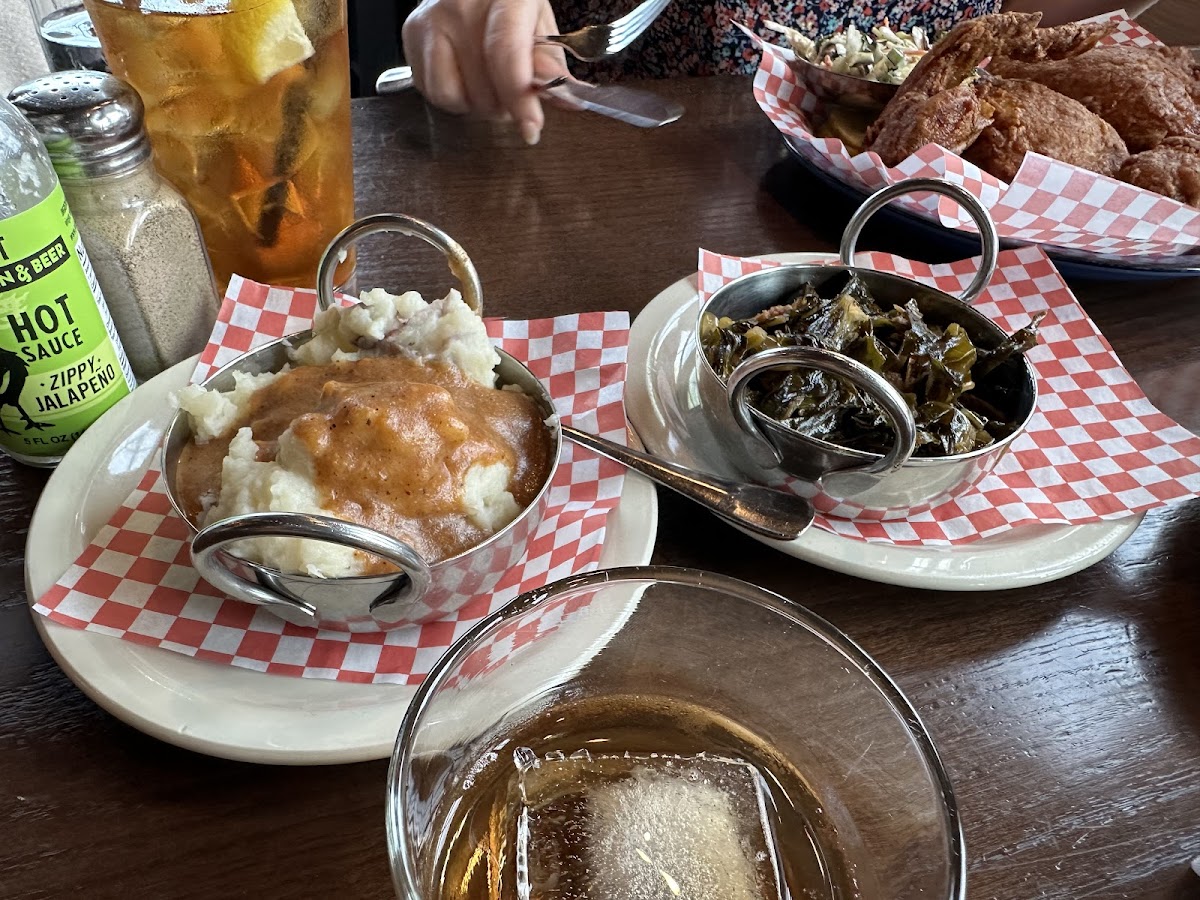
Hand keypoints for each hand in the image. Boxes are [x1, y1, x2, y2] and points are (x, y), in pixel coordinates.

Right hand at [401, 0, 568, 143]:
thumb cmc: (507, 3)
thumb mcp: (538, 22)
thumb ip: (550, 61)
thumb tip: (567, 98)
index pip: (506, 55)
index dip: (519, 99)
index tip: (531, 128)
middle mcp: (461, 4)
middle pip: (483, 86)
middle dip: (505, 106)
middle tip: (513, 95)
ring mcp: (432, 19)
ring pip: (453, 95)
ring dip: (476, 105)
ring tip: (487, 85)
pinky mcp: (412, 34)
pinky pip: (433, 92)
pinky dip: (453, 98)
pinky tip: (464, 79)